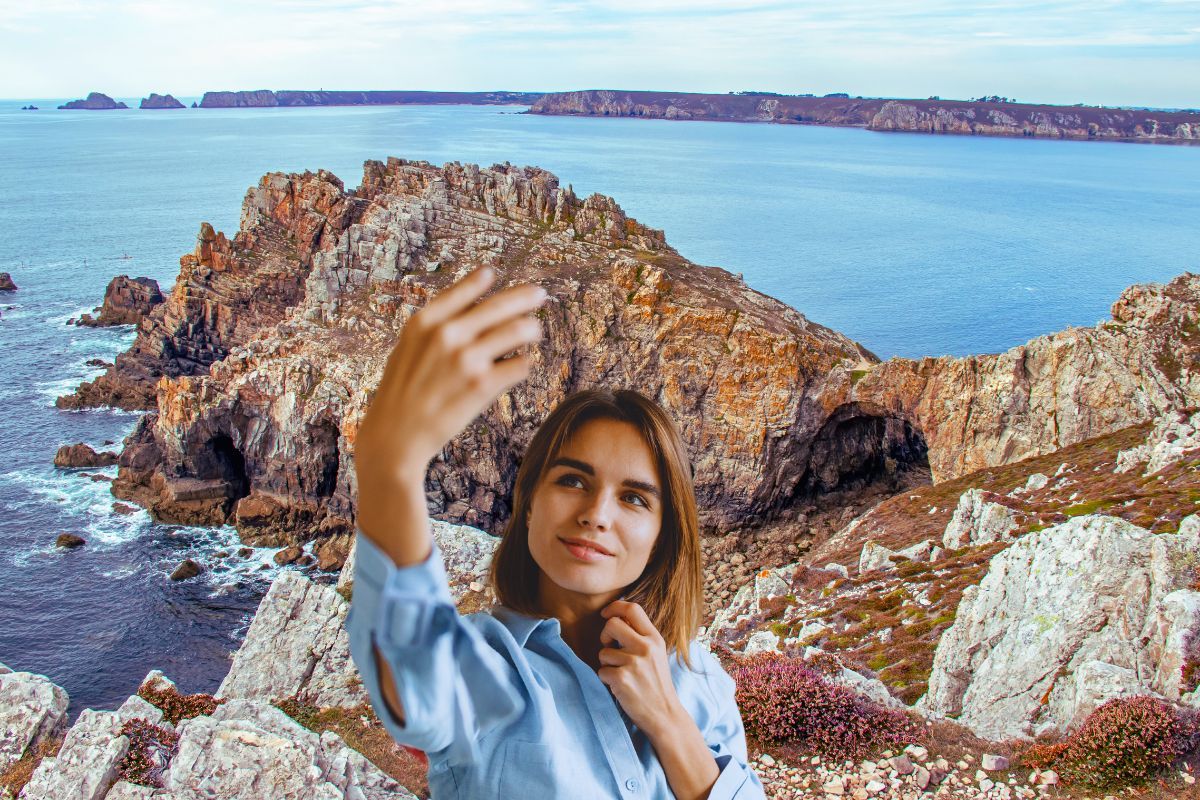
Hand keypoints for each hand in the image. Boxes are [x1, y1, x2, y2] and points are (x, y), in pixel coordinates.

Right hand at [354, 266, 547, 543]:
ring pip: (519, 331)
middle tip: (540, 295)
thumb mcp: (407, 348)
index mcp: (425, 321)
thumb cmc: (402, 391)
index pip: (465, 289)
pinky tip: (521, 364)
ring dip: (531, 330)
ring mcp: (467, 359)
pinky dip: (524, 363)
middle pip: (501, 306)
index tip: (494, 273)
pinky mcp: (484, 385)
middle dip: (526, 298)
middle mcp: (448, 335)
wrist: (396, 436)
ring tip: (535, 331)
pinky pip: (521, 365)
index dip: (482, 280)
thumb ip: (435, 324)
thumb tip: (471, 302)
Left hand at [596, 600, 686, 738]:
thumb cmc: (657, 684)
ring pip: (603, 652)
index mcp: (655, 639)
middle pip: (612, 624)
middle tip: (609, 648)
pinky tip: (620, 687)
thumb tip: (617, 618)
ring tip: (621, 675)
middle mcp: (645, 647)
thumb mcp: (657, 654)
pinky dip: (606, 679)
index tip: (606, 614)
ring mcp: (634, 663)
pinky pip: (601, 671)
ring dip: (607, 664)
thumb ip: (641, 637)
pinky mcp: (622, 679)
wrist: (665, 715)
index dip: (615, 607)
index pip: (633, 609)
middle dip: (604, 636)